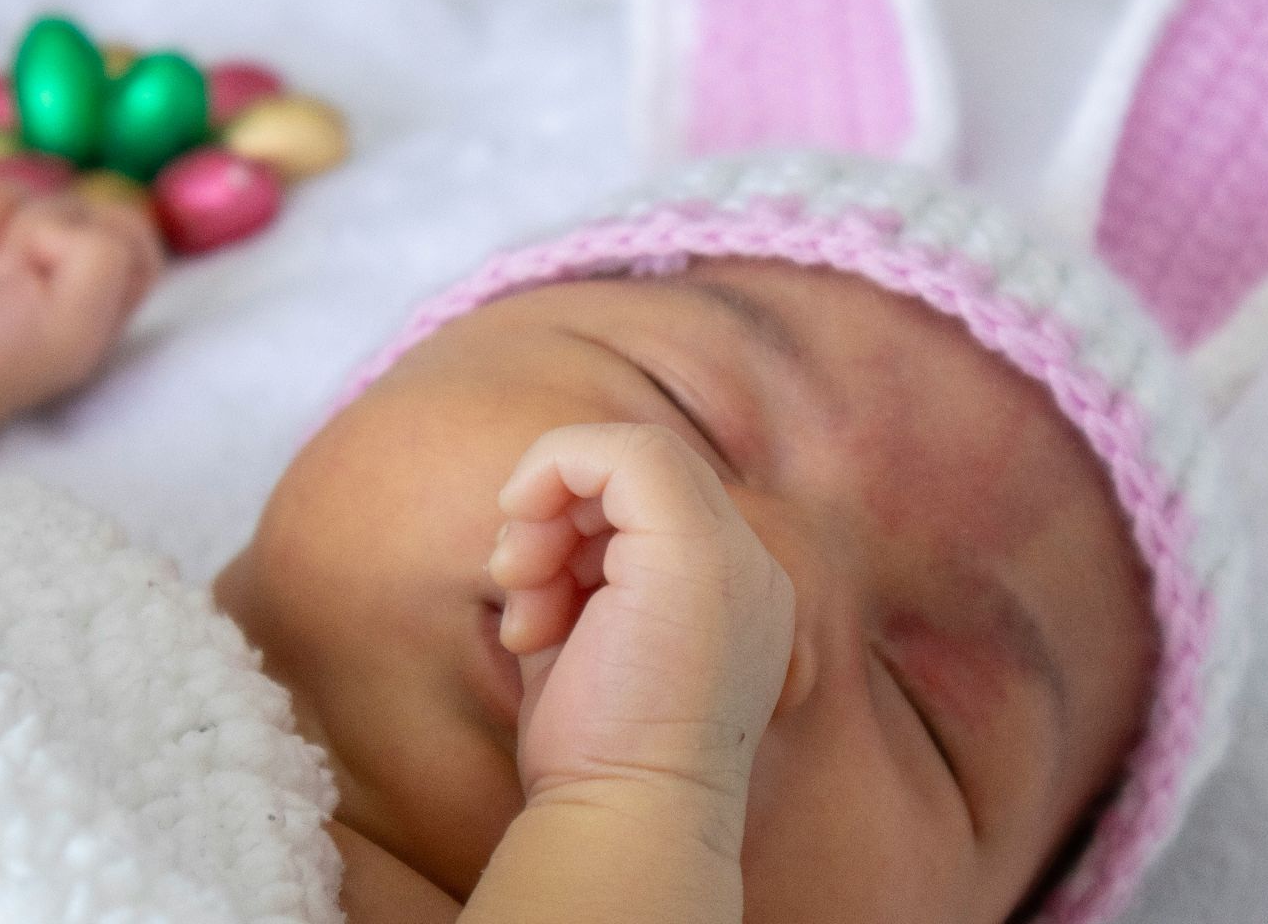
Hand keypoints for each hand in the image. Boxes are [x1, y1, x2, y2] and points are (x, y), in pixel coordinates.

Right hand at [0, 161, 165, 426]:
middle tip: (7, 273)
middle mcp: (54, 262)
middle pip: (72, 197)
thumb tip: (53, 219)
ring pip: (17, 181)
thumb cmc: (2, 353)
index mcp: (97, 292)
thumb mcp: (79, 321)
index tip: (67, 263)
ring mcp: (1, 240)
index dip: (104, 231)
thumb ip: (104, 257)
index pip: (128, 229)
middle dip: (39, 223)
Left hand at [486, 424, 796, 825]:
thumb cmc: (596, 752)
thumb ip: (584, 573)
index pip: (653, 504)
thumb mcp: (590, 639)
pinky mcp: (693, 548)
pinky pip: (622, 450)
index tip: (532, 596)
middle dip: (558, 513)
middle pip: (641, 474)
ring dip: (546, 516)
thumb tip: (534, 518)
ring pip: (629, 456)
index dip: (577, 524)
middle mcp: (750, 568)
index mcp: (736, 594)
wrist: (624, 816)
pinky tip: (524, 564)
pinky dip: (553, 476)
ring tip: (525, 603)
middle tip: (518, 586)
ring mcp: (732, 555)